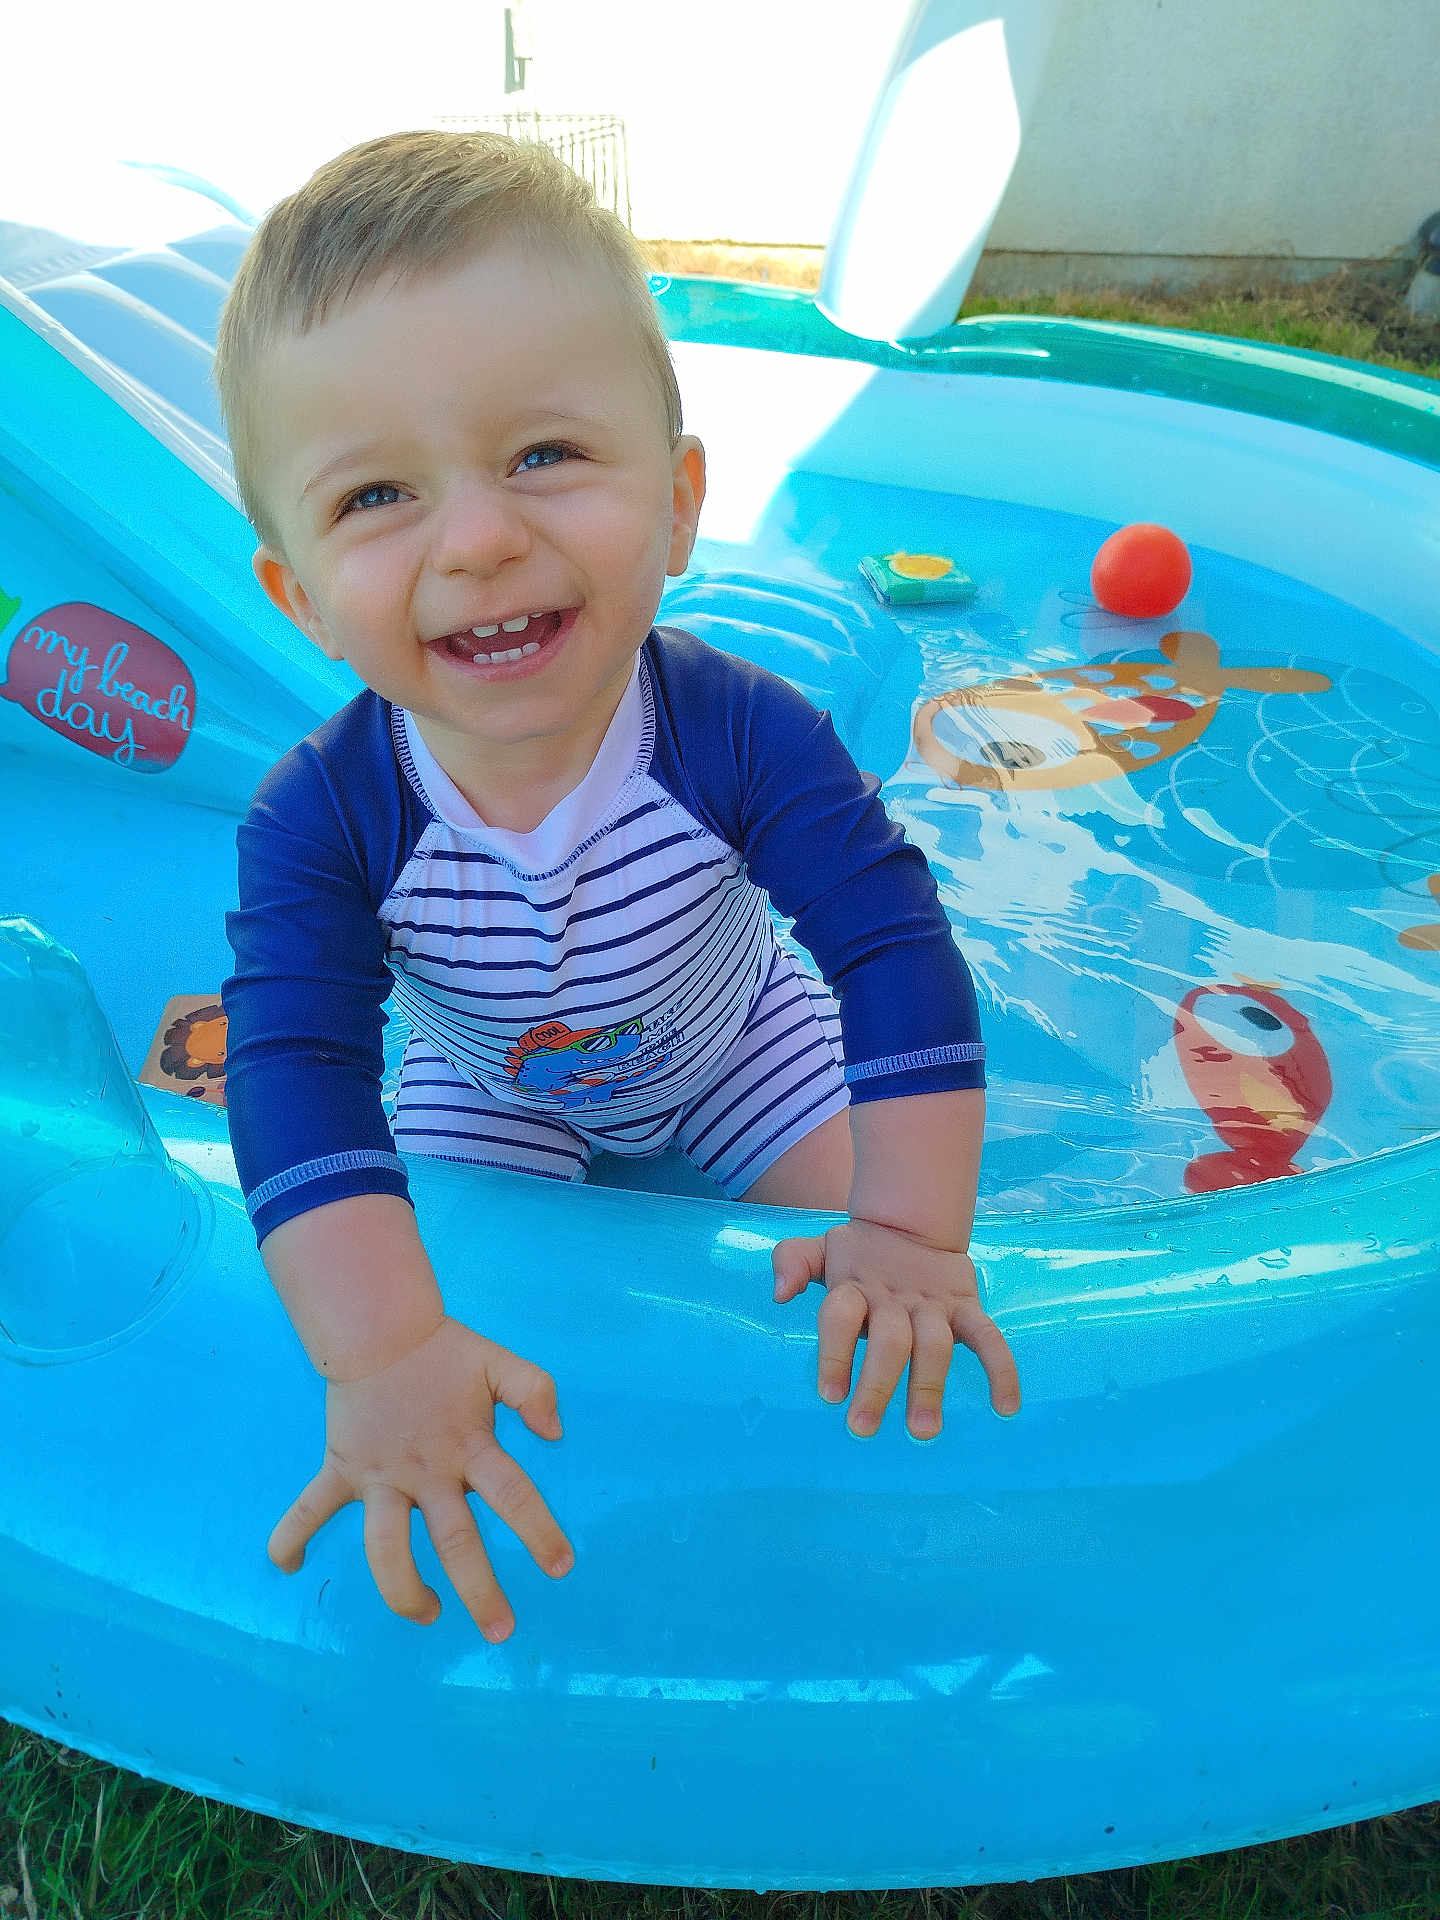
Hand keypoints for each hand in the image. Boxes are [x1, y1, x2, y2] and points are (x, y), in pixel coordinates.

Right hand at [268, 1316, 571, 1639]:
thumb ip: (534, 1389)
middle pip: (454, 1541)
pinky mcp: (341, 1468)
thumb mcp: (498, 1362)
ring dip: (403, 1590)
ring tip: (428, 1613)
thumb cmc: (444, 1353)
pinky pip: (309, 1508)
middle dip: (479, 1590)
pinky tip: (285, 1567)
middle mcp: (426, 1470)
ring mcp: (380, 1475)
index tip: (561, 1567)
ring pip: (385, 1547)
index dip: (538, 1531)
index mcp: (469, 1446)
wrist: (381, 1328)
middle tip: (501, 1631)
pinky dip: (291, 1535)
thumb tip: (555, 1434)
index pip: (512, 1495)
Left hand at [772, 1217, 1019, 1438]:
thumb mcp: (820, 1249)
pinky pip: (989, 1338)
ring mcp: (933, 1305)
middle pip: (889, 1340)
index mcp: (854, 1286)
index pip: (840, 1317)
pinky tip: (1006, 1407)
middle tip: (863, 1428)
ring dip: (929, 1387)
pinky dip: (1002, 1369)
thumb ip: (793, 1262)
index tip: (830, 1396)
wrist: (911, 1223)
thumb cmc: (857, 1255)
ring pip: (935, 1345)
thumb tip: (779, 1293)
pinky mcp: (967, 1308)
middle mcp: (893, 1298)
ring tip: (923, 1431)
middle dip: (878, 1384)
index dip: (835, 1353)